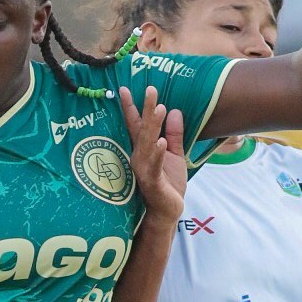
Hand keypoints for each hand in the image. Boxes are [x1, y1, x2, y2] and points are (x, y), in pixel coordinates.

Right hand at [118, 87, 186, 230]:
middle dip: (146, 109)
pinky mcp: (153, 183)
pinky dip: (158, 154)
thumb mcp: (175, 155)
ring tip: (159, 108)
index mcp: (143, 150)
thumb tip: (174, 110)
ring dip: (153, 127)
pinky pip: (154, 167)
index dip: (132, 107)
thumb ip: (175, 134)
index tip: (125, 89)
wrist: (166, 213)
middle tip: (150, 89)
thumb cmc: (168, 184)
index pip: (137, 125)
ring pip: (148, 145)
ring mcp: (144, 170)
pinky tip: (161, 142)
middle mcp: (139, 158)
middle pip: (142, 130)